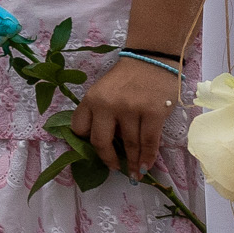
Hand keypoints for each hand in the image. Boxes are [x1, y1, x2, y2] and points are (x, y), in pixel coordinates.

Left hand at [65, 56, 179, 176]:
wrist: (151, 59)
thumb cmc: (126, 78)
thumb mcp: (102, 91)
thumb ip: (98, 113)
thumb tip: (104, 144)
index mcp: (91, 99)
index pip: (80, 128)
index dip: (86, 143)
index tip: (94, 152)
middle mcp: (108, 105)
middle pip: (102, 142)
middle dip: (108, 159)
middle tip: (114, 168)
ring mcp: (131, 109)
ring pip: (130, 145)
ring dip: (132, 163)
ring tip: (133, 173)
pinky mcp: (153, 113)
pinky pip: (150, 142)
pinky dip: (148, 157)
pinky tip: (146, 166)